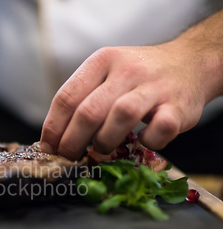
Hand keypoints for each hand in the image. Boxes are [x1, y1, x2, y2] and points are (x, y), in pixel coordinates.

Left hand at [40, 40, 221, 159]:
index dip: (53, 128)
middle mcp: (127, 71)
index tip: (48, 149)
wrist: (190, 64)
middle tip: (69, 158)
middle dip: (72, 142)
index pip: (66, 98)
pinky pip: (159, 130)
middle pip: (88, 111)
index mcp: (102, 62)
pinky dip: (147, 142)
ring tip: (101, 149)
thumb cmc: (137, 78)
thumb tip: (54, 140)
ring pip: (121, 116)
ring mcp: (155, 87)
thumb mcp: (106, 75)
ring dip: (105, 141)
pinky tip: (142, 141)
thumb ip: (82, 101)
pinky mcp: (178, 107)